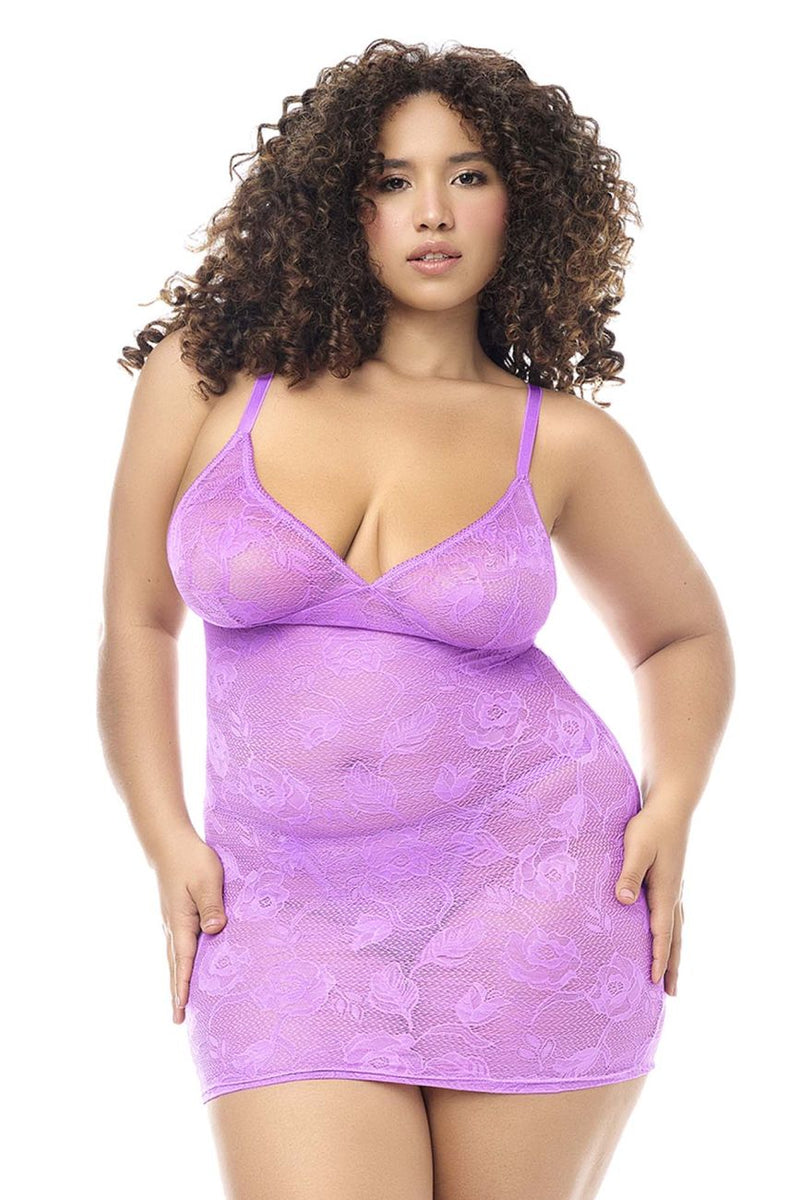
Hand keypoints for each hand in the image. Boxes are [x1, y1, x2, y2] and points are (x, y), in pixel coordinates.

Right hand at [154, 829, 227, 1023]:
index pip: (183, 961)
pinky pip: (178, 945)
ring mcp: (172, 920)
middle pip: (175, 965)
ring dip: (177, 979)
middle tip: (177, 1020)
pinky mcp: (175, 913)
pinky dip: (179, 962)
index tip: (181, 1010)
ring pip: (175, 956)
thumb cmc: (192, 860)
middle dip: (176, 992)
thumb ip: (212, 906)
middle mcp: (173, 926)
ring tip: (179, 1001)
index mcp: (181, 922)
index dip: (183, 986)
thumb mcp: (207, 881)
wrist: (170, 843)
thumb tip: (215, 931)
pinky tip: (184, 965)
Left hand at [614, 805, 689, 996]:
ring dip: (674, 952)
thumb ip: (630, 874)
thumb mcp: (637, 848)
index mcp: (665, 891)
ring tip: (672, 973)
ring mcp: (675, 887)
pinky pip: (673, 915)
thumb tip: (624, 901)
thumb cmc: (650, 825)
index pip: (662, 933)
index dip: (658, 957)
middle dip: (671, 966)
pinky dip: (672, 932)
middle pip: (674, 938)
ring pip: (676, 928)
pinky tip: (666, 934)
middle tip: (671, 994)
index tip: (655, 982)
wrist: (671, 805)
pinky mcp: (671, 879)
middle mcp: (674, 893)